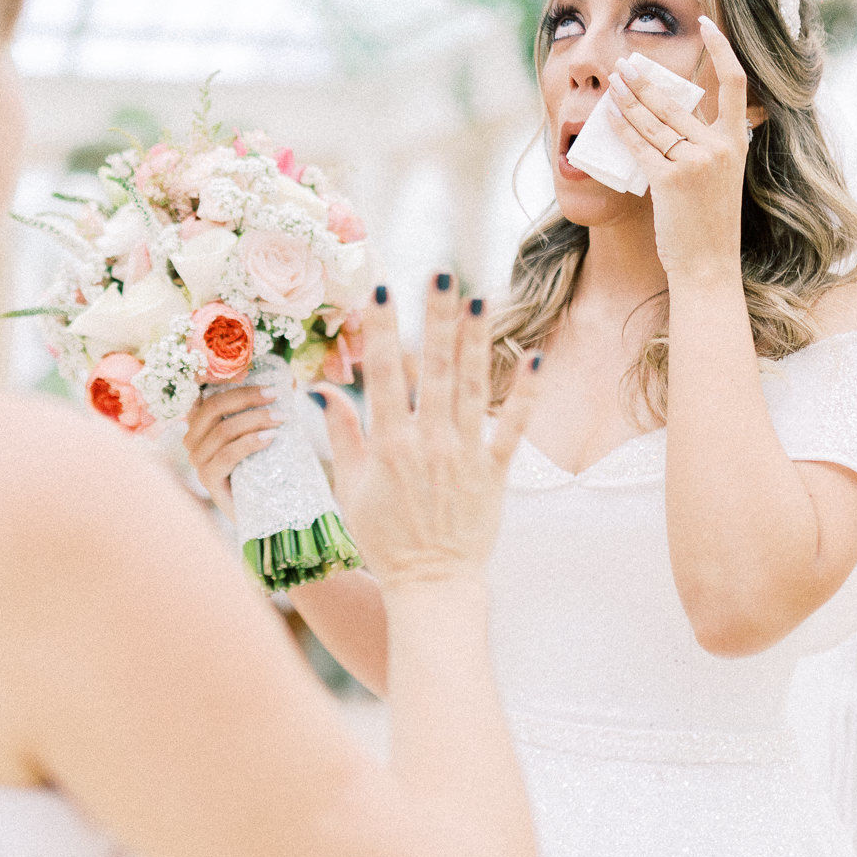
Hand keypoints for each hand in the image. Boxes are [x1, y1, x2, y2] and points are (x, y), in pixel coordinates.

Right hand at [181, 383, 280, 520]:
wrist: (260, 511)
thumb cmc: (261, 468)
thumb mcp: (260, 432)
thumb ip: (266, 408)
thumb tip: (292, 382)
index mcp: (200, 424)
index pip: (207, 394)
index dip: (231, 383)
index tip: (262, 379)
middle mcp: (193, 440)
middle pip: (213, 407)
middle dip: (246, 397)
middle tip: (276, 395)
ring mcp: (198, 461)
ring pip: (223, 430)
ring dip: (255, 419)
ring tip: (281, 418)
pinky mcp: (208, 480)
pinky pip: (227, 455)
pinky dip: (249, 443)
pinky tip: (270, 438)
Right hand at [318, 278, 540, 592]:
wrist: (431, 585)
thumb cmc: (384, 540)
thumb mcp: (350, 490)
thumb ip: (343, 436)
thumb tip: (322, 392)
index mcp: (388, 446)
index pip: (382, 375)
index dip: (381, 330)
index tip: (380, 290)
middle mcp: (428, 444)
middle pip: (433, 368)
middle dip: (436, 317)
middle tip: (441, 272)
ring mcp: (464, 457)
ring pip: (472, 387)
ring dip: (476, 340)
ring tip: (479, 298)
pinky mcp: (495, 473)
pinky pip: (513, 427)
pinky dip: (526, 392)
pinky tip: (534, 354)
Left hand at [607, 16, 748, 287]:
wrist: (708, 265)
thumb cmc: (709, 224)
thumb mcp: (722, 177)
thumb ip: (709, 145)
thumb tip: (681, 119)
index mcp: (738, 141)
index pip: (735, 82)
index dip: (720, 48)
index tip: (705, 22)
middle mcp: (720, 146)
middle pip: (676, 101)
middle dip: (645, 80)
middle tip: (624, 63)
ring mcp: (696, 162)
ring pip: (653, 120)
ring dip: (627, 98)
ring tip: (611, 82)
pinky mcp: (671, 180)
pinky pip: (640, 146)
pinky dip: (621, 128)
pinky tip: (608, 116)